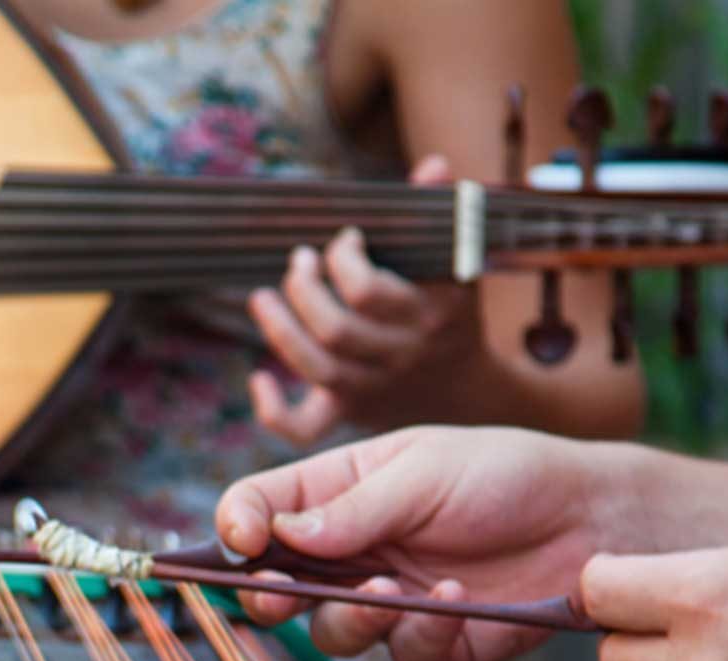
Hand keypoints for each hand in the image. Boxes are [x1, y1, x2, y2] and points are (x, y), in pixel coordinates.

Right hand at [218, 425, 631, 660]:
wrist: (593, 517)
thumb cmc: (508, 474)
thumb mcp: (425, 471)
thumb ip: (353, 508)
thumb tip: (278, 535)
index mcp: (336, 493)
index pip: (258, 510)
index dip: (236, 529)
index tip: (243, 542)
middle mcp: (351, 552)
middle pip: (274, 588)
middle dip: (266, 596)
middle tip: (277, 594)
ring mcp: (388, 600)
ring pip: (331, 634)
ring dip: (350, 618)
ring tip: (390, 592)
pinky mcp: (434, 641)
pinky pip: (403, 657)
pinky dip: (422, 632)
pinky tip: (454, 598)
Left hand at [248, 158, 483, 446]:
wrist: (468, 393)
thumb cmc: (451, 310)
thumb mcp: (459, 261)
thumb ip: (440, 212)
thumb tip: (433, 165)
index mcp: (429, 313)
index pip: (367, 291)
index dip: (342, 260)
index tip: (344, 239)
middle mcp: (400, 355)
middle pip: (334, 330)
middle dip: (304, 288)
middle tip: (299, 261)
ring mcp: (373, 389)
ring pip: (314, 368)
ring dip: (279, 329)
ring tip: (263, 297)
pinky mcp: (349, 415)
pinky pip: (303, 429)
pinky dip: (272, 411)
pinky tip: (259, 379)